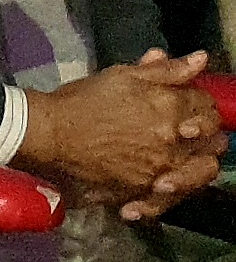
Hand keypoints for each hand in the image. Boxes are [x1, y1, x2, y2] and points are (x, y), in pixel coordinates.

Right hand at [15, 49, 224, 220]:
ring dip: (193, 169)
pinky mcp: (138, 192)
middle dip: (208, 139)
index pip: (208, 108)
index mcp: (172, 109)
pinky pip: (163, 201)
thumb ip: (166, 71)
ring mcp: (158, 171)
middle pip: (214, 145)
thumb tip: (201, 60)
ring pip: (197, 176)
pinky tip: (150, 191)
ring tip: (174, 165)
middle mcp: (173, 143)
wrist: (47, 134)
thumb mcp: (124, 76)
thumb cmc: (82, 101)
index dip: (202, 106)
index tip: (189, 107)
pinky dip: (161, 199)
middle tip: (191, 137)